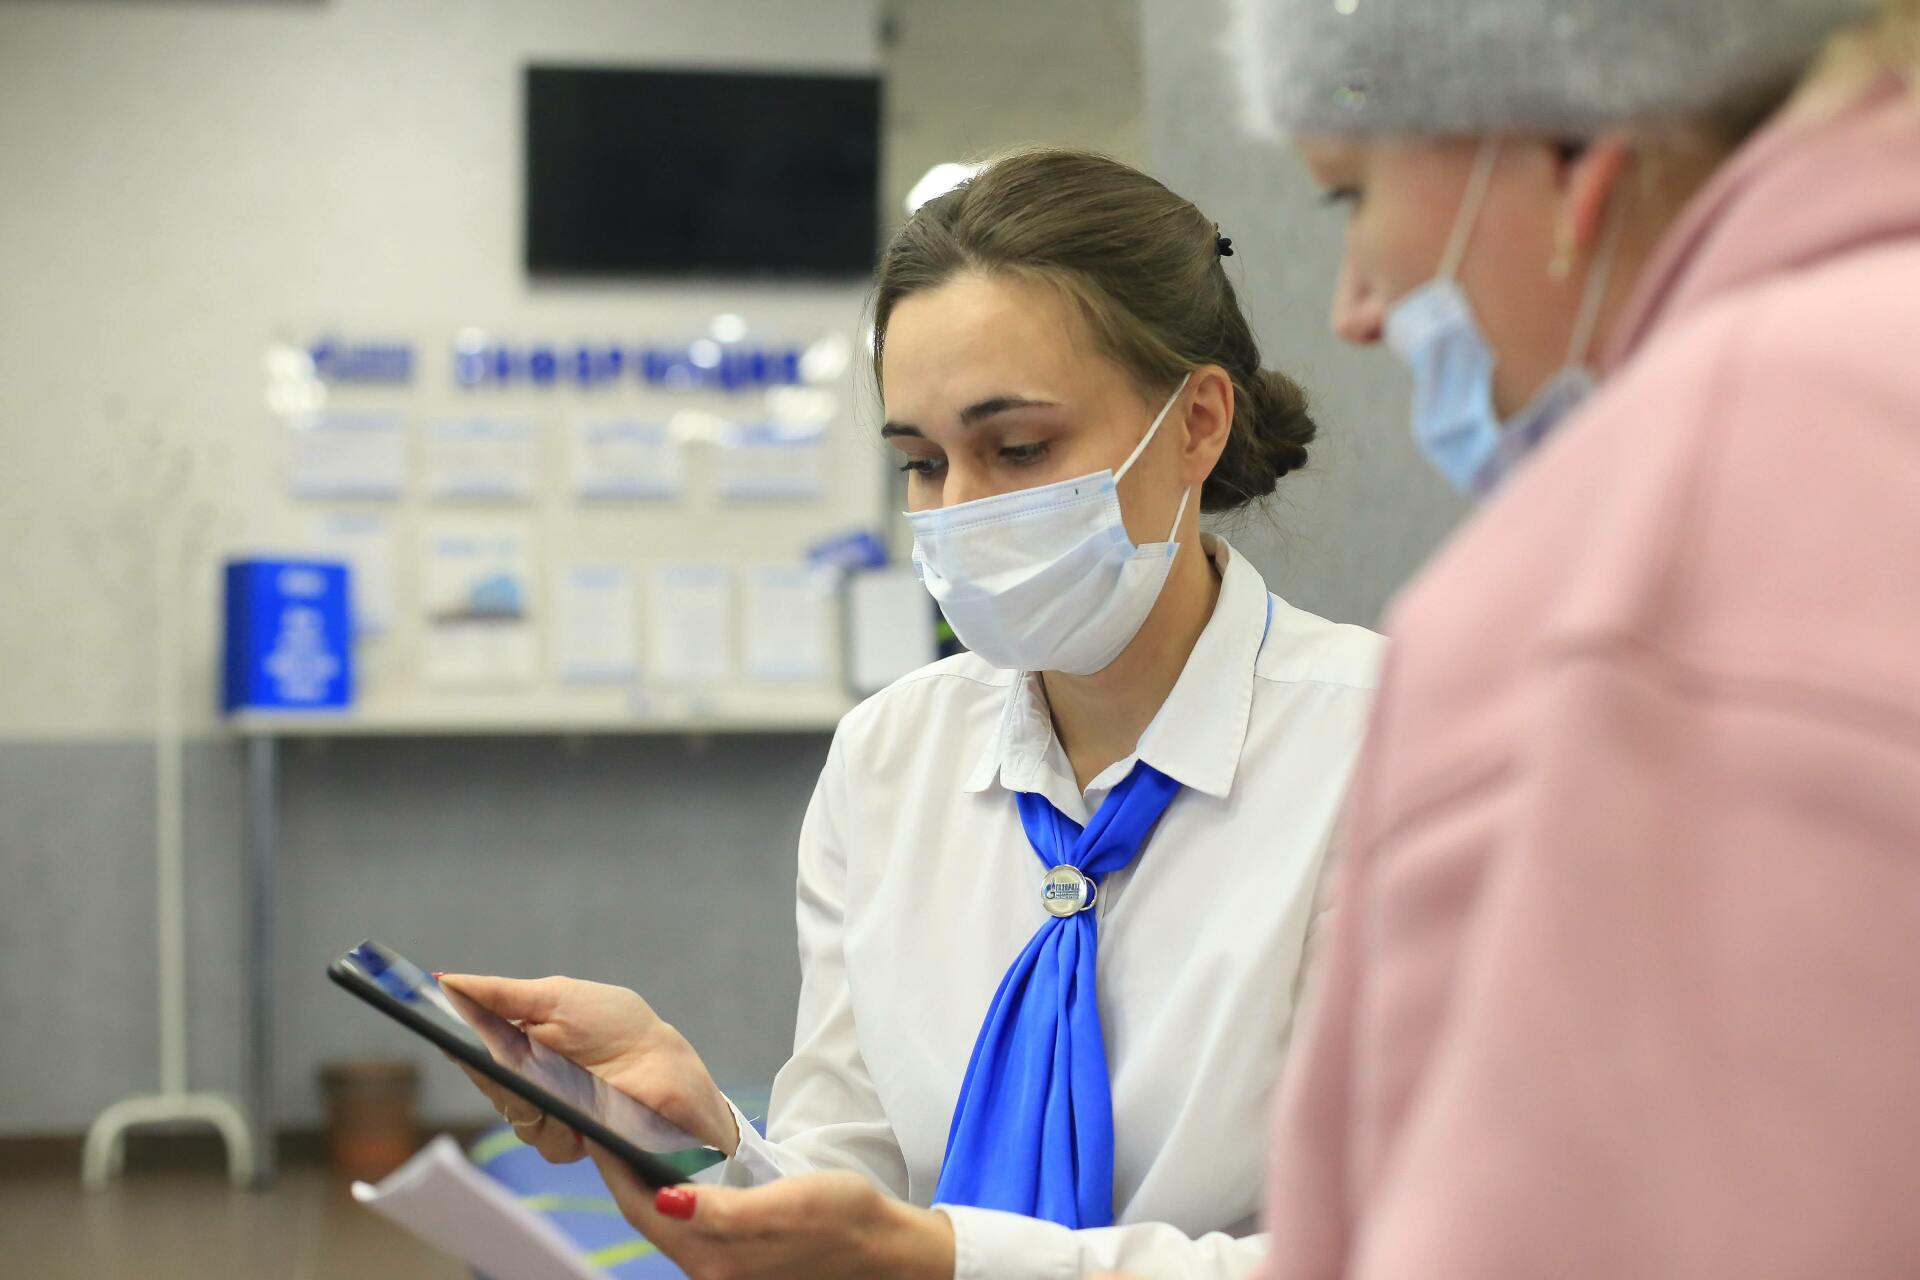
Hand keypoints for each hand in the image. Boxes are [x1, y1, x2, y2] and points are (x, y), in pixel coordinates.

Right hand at [438, 973, 738, 1157]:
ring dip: (535, 1100)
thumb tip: (447, 980)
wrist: (663, 1064)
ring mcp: (549, 1110)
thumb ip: (503, 994)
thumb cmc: (616, 1024)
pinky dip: (558, 1126)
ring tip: (563, 1085)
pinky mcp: (570, 1138)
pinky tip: (580, 1115)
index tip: (449, 1038)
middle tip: (526, 1063)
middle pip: (490, 1085)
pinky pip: (543, 1140)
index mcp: (524, 1042)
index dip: (461, 1048)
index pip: (476, 1051)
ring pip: (515, 1115)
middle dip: (503, 1074)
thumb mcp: (557, 998)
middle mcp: (530, 1079)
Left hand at [588, 1144, 956, 1279]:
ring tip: (633, 1138)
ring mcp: (722, 1270)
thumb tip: (668, 1199)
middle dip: (625, 1173)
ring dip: (646, 1185)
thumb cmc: (843, 1217)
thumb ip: (723, 1210)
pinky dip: (673, 1197)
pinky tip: (675, 1172)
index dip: (617, 1167)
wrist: (885, 1249)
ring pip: (667, 1224)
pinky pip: (689, 1227)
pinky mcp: (736, 1262)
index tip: (597, 1125)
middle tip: (608, 1123)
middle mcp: (710, 1272)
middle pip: (649, 1218)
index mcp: (715, 1259)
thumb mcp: (787, 1204)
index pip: (645, 1209)